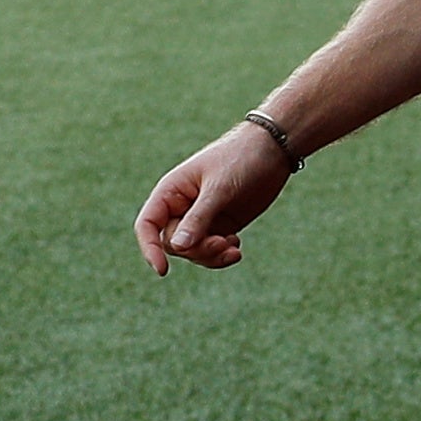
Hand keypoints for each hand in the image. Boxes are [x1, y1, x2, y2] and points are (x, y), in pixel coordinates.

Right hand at [136, 123, 291, 273]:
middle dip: (196, 250)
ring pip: (192, 251)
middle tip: (222, 243)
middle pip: (173, 243)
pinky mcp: (220, 225)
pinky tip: (237, 246)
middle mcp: (182, 206)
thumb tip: (178, 247)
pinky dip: (222, 254)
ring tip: (234, 248)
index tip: (163, 270)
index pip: (148, 225)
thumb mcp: (219, 188)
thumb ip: (199, 217)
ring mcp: (201, 218)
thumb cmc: (241, 158)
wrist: (272, 150)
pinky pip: (211, 250)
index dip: (149, 248)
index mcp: (171, 191)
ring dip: (211, 256)